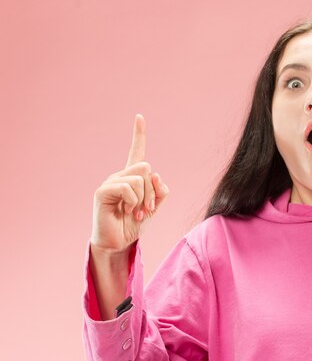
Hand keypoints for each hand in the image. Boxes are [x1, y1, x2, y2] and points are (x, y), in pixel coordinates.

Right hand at [90, 114, 169, 253]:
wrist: (117, 243)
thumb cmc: (133, 225)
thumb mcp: (153, 208)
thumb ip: (159, 192)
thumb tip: (157, 176)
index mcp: (132, 178)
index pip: (136, 153)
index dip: (138, 135)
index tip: (139, 117)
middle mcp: (120, 176)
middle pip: (147, 169)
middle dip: (152, 192)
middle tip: (146, 210)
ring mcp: (110, 182)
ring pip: (140, 178)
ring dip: (143, 199)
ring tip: (135, 213)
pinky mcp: (103, 191)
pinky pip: (128, 187)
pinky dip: (132, 201)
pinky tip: (125, 211)